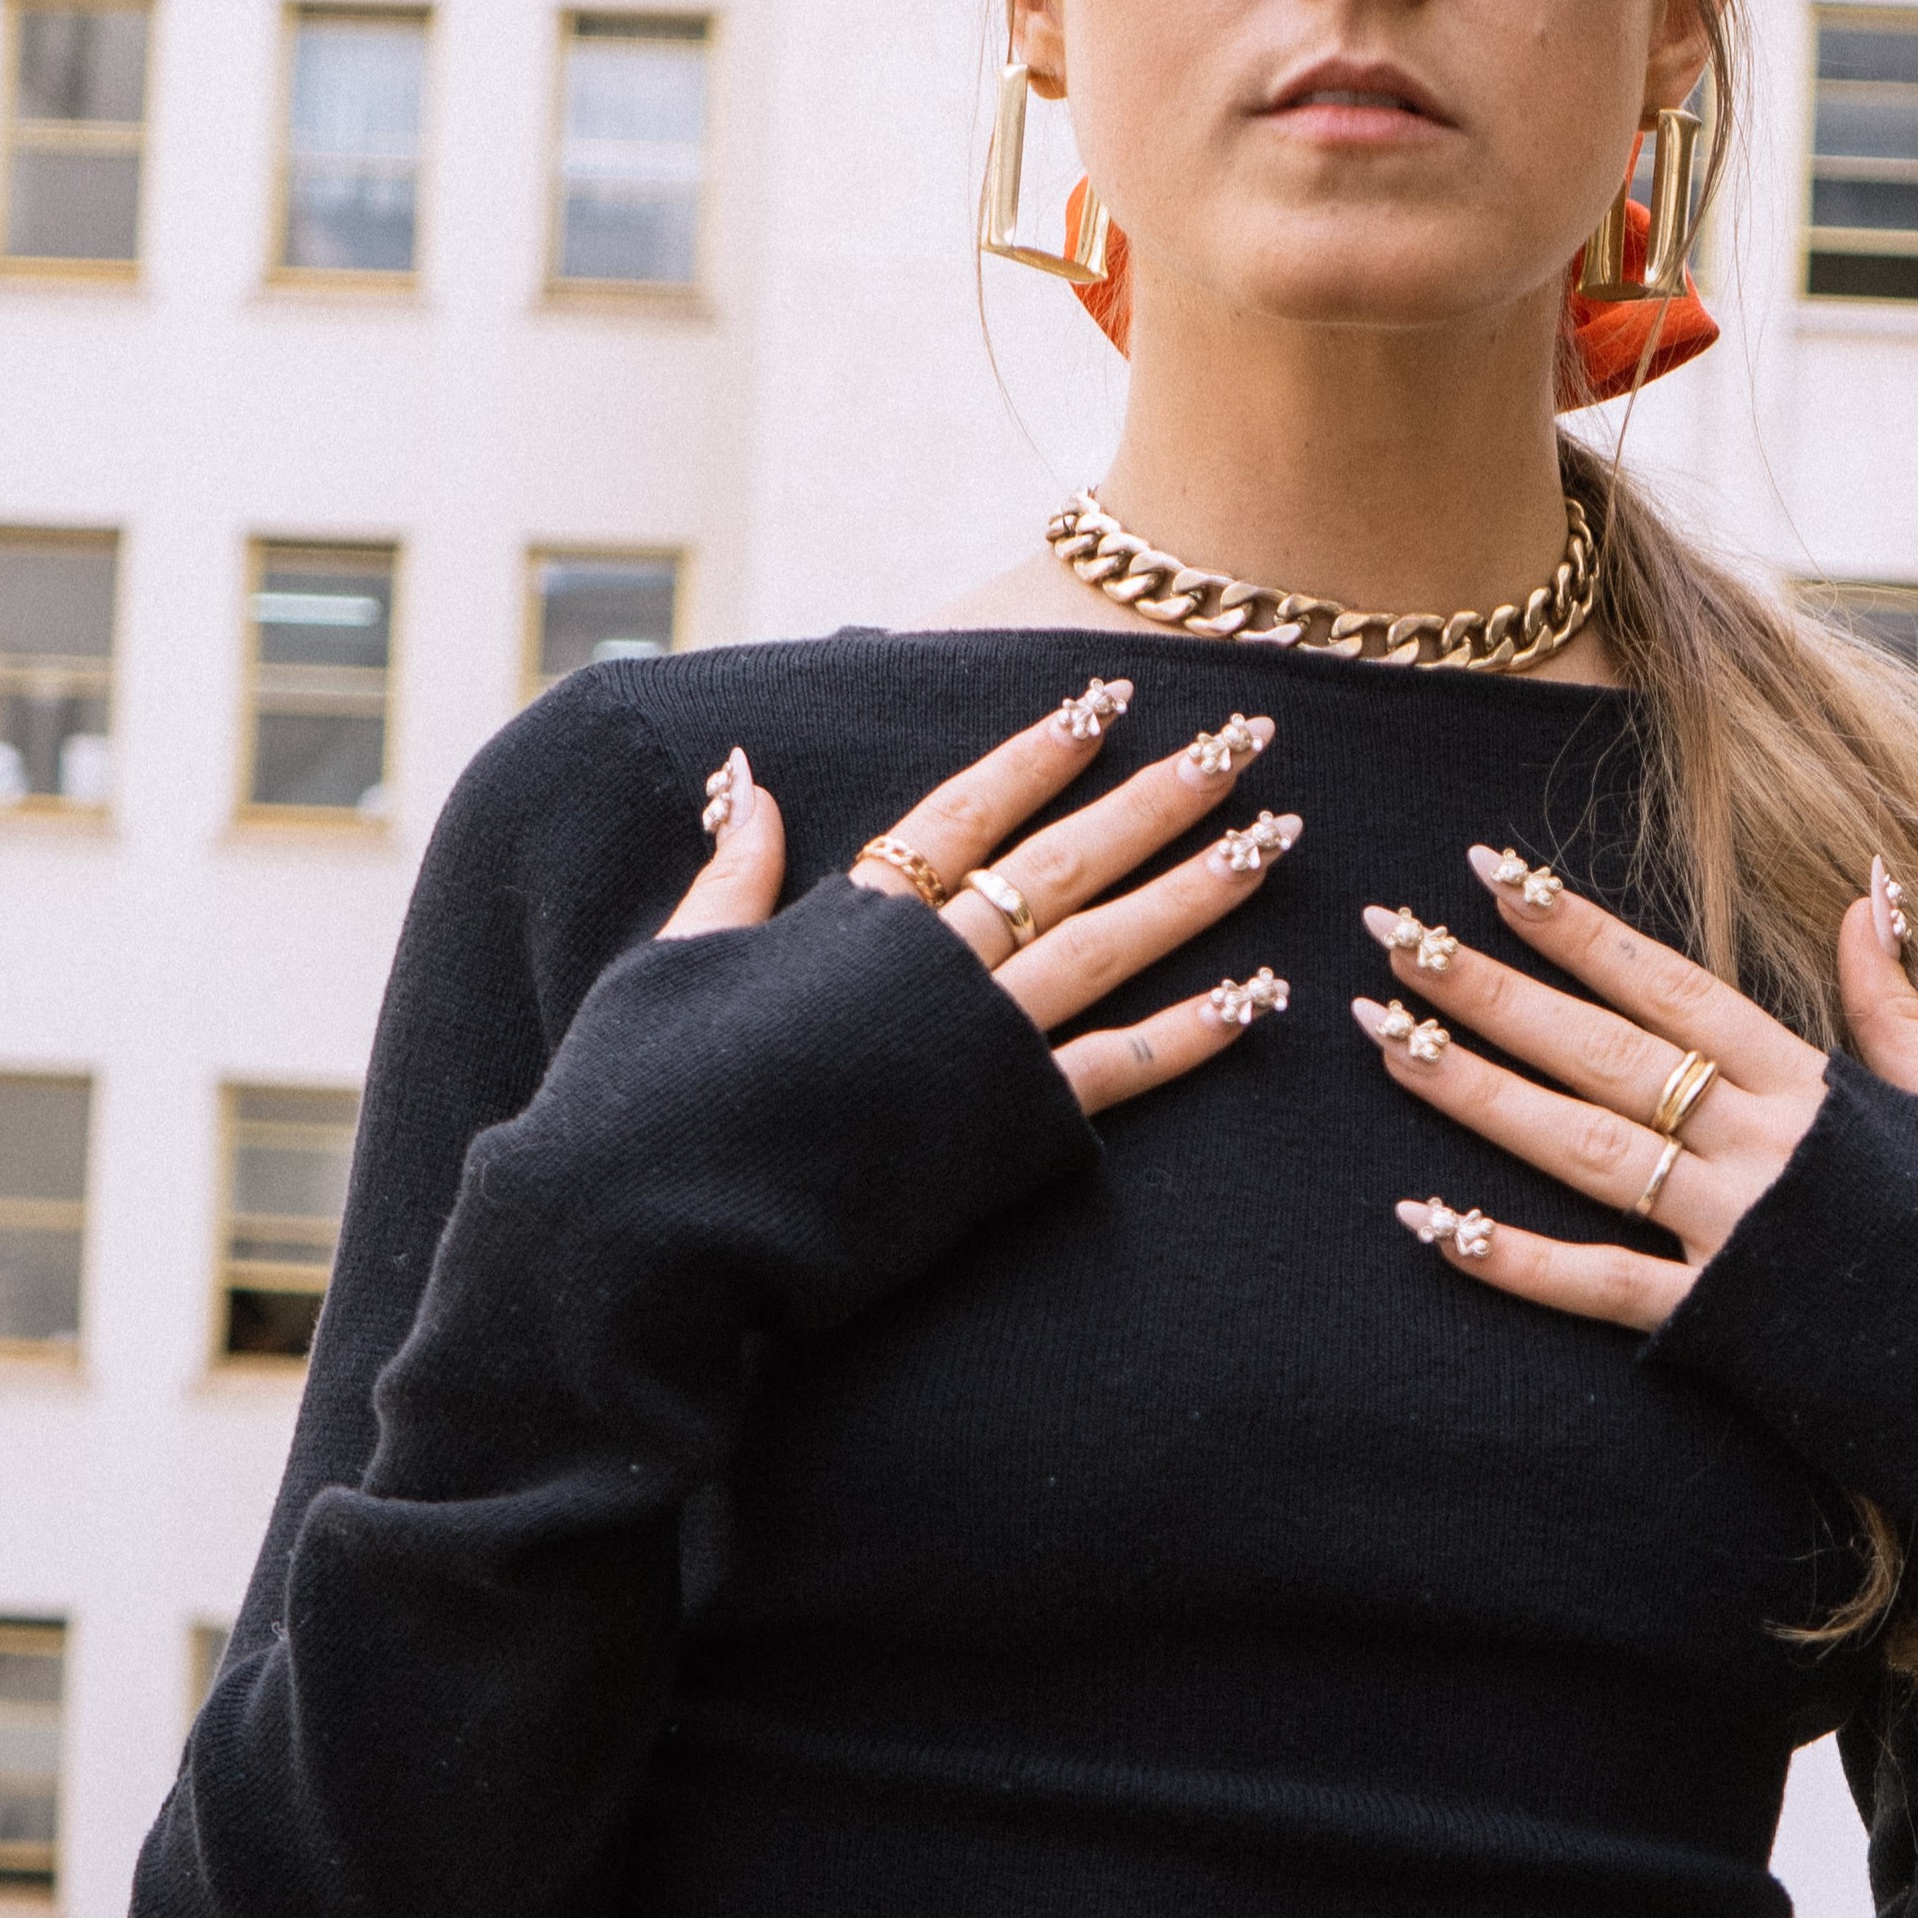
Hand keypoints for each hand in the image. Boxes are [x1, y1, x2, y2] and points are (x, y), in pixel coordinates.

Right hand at [655, 683, 1301, 1114]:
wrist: (652, 1220)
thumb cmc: (640, 1098)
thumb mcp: (678, 958)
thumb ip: (735, 873)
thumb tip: (750, 776)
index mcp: (854, 918)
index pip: (965, 810)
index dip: (1038, 751)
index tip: (1106, 696)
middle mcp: (931, 962)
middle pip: (1064, 859)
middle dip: (1158, 797)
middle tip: (1245, 741)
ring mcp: (975, 1042)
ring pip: (1108, 945)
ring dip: (1198, 891)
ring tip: (1277, 841)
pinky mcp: (1000, 1128)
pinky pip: (1117, 1070)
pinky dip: (1191, 1034)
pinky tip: (1260, 998)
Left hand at [1352, 847, 1917, 1329]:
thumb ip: (1896, 1006)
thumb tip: (1870, 889)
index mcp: (1816, 1089)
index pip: (1673, 985)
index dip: (1580, 929)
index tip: (1498, 872)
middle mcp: (1764, 1148)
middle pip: (1604, 1052)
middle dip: (1490, 989)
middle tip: (1391, 936)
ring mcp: (1738, 1237)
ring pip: (1584, 1149)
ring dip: (1478, 1094)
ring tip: (1389, 1042)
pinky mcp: (1727, 1327)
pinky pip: (1601, 1286)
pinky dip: (1513, 1259)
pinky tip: (1431, 1224)